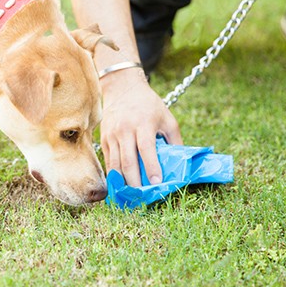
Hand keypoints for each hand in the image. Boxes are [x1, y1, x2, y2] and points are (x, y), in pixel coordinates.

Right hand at [99, 68, 181, 185]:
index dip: (151, 167)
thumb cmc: (149, 105)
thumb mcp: (167, 118)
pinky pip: (108, 161)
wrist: (122, 89)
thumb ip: (175, 141)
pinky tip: (120, 186)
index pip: (147, 149)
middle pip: (128, 161)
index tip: (156, 183)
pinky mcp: (104, 139)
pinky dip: (114, 175)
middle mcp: (125, 130)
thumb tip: (181, 164)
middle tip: (141, 197)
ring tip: (130, 196)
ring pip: (115, 164)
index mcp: (144, 124)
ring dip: (123, 182)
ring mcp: (112, 135)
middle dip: (135, 181)